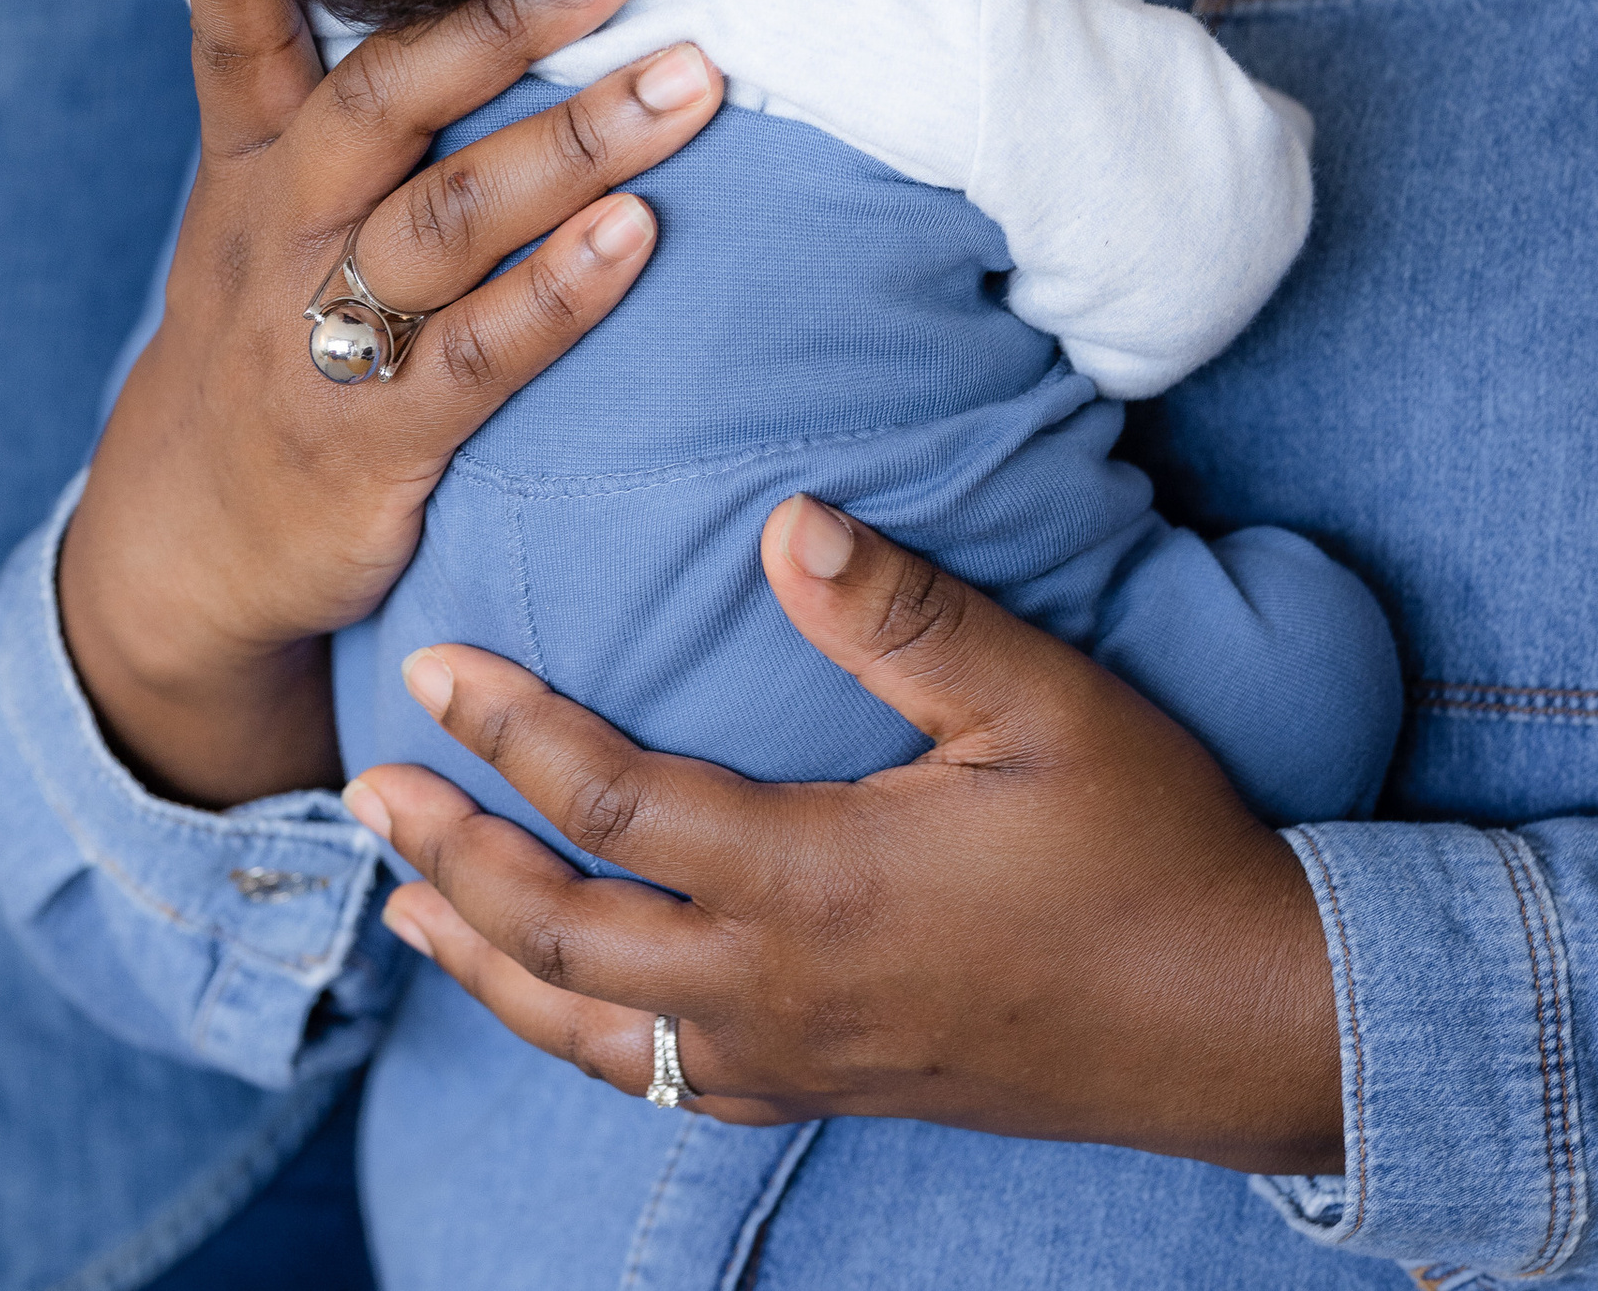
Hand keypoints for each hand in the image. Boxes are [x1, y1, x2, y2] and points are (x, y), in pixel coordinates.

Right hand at [55, 0, 722, 807]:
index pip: (236, 49)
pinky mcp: (374, 442)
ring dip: (577, 141)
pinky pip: (479, 354)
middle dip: (505, 22)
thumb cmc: (256, 336)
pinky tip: (638, 234)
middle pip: (382, 106)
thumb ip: (269, 77)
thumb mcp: (242, 209)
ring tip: (687, 82)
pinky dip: (560, 291)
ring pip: (450, 216)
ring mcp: (320, 338)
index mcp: (253, 171)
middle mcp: (279, 239)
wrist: (191, 549)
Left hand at [344, 493, 1344, 1173]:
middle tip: (363, 784)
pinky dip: (575, 1035)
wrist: (1241, 1026)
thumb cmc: (1149, 847)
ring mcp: (801, 1055)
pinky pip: (662, 1078)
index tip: (429, 661)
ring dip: (486, 961)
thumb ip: (906, 612)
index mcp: (817, 884)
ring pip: (594, 1030)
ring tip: (401, 902)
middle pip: (565, 935)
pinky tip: (555, 1001)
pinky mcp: (832, 1086)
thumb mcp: (1044, 703)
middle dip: (454, 853)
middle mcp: (782, 990)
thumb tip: (785, 520)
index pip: (616, 803)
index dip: (511, 729)